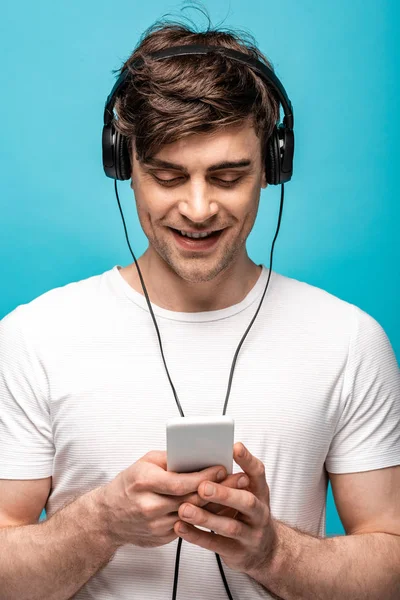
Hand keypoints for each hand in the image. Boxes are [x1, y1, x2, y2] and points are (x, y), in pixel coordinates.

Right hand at [96, 450, 246, 549]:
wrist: (108, 518)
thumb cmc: (129, 484)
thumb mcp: (144, 463)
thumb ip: (169, 459)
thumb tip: (196, 454)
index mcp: (145, 481)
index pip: (180, 481)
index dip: (204, 476)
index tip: (222, 468)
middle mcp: (150, 505)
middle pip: (192, 499)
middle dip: (218, 488)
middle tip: (240, 480)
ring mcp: (156, 524)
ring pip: (194, 514)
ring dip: (217, 504)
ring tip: (237, 493)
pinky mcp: (162, 537)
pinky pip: (190, 524)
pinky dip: (206, 516)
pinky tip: (221, 507)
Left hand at [174, 442, 278, 575]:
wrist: (264, 551)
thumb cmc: (247, 513)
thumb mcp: (247, 493)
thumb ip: (230, 479)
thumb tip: (202, 458)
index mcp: (260, 491)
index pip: (257, 472)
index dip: (247, 460)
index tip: (234, 447)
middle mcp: (260, 512)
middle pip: (246, 501)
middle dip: (224, 494)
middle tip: (202, 487)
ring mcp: (251, 534)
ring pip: (229, 526)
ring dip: (205, 517)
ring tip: (184, 509)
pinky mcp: (238, 552)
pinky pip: (216, 545)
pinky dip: (196, 536)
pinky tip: (180, 527)